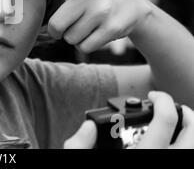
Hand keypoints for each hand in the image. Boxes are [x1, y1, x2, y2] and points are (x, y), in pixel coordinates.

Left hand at [48, 0, 152, 52]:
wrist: (130, 4)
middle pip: (58, 26)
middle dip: (60, 27)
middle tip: (70, 18)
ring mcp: (104, 13)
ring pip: (71, 38)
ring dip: (73, 35)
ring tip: (84, 22)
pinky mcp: (113, 30)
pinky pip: (84, 46)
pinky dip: (86, 42)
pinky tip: (95, 30)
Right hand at [64, 91, 193, 148]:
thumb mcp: (75, 159)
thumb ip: (78, 143)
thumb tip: (89, 126)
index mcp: (142, 155)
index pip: (167, 119)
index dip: (164, 100)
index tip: (154, 95)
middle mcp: (160, 161)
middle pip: (192, 132)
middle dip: (188, 113)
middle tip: (171, 107)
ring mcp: (167, 167)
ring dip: (190, 130)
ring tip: (175, 123)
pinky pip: (185, 155)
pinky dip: (183, 144)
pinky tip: (168, 142)